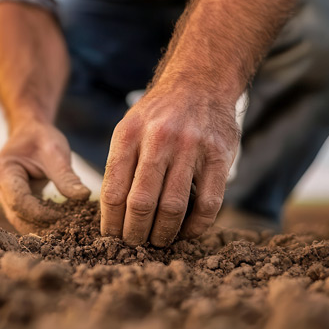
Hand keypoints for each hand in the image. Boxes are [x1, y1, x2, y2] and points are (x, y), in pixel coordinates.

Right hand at [0, 121, 90, 233]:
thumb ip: (66, 176)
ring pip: (19, 220)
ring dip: (42, 227)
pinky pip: (24, 216)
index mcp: (3, 170)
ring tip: (66, 230)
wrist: (30, 132)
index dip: (41, 214)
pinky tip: (60, 225)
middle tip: (69, 231)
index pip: (20, 201)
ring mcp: (1, 195)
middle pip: (17, 215)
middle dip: (42, 225)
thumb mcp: (56, 153)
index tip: (65, 218)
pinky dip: (41, 222)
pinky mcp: (10, 200)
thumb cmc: (41, 138)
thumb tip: (83, 196)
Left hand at [100, 80, 238, 246]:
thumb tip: (110, 212)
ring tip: (157, 241)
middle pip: (140, 202)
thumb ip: (120, 164)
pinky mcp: (219, 157)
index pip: (113, 190)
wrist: (200, 83)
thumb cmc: (159, 114)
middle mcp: (159, 139)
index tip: (111, 237)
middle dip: (134, 232)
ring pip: (173, 206)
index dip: (111, 222)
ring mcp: (191, 147)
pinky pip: (208, 204)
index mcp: (130, 134)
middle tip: (134, 245)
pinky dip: (196, 226)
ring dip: (163, 233)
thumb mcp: (129, 127)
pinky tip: (187, 232)